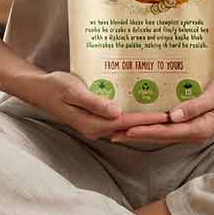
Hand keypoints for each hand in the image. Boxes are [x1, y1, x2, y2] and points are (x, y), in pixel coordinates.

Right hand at [15, 70, 169, 140]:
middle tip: (175, 114)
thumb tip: (117, 113)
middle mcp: (96, 128)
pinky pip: (118, 119)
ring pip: (126, 124)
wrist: (38, 88)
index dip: (148, 119)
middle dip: (151, 122)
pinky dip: (132, 114)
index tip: (167, 115)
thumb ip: (95, 102)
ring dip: (144, 119)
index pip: (127, 123)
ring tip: (165, 110)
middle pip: (130, 127)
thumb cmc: (55, 86)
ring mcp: (95, 125)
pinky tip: (143, 105)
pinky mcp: (95, 119)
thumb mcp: (73, 90)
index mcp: (93, 124)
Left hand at [108, 73, 213, 144]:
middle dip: (137, 135)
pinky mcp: (192, 123)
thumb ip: (195, 106)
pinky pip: (168, 127)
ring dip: (142, 133)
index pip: (167, 132)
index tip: (126, 130)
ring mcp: (193, 129)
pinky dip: (153, 126)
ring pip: (162, 134)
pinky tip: (141, 122)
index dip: (145, 132)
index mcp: (199, 128)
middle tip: (112, 134)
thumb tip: (174, 116)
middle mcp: (194, 132)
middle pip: (160, 136)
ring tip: (120, 131)